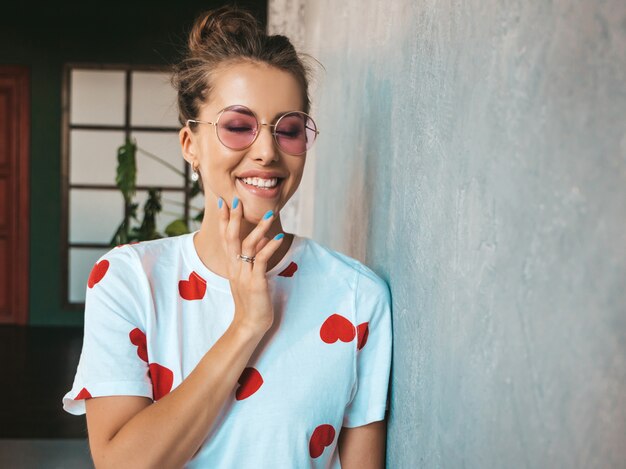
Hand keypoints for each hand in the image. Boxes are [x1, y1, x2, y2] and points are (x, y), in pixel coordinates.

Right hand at [217, 197, 284, 334]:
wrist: (249, 325)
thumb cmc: (251, 302)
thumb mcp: (248, 277)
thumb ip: (251, 260)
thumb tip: (261, 241)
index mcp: (232, 266)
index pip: (225, 238)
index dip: (224, 220)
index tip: (224, 203)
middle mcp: (235, 268)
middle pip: (231, 238)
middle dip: (233, 218)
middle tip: (236, 200)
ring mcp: (244, 275)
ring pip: (247, 246)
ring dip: (258, 228)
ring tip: (269, 215)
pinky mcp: (256, 282)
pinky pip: (262, 260)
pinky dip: (270, 247)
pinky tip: (279, 237)